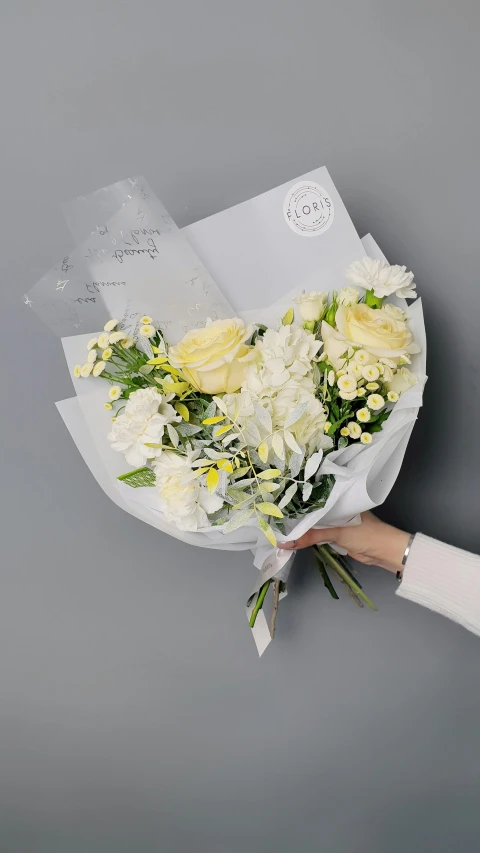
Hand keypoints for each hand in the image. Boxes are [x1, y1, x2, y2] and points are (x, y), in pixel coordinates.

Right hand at [278, 511, 410, 573]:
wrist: (385, 552)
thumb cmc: (366, 534)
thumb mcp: (337, 532)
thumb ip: (311, 536)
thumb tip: (284, 543)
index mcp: (338, 498)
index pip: (314, 495)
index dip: (297, 500)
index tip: (277, 501)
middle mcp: (336, 507)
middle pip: (312, 510)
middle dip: (296, 514)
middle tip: (274, 514)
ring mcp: (336, 521)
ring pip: (314, 522)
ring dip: (302, 526)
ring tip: (279, 525)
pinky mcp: (337, 534)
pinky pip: (318, 533)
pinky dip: (309, 535)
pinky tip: (294, 535)